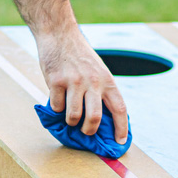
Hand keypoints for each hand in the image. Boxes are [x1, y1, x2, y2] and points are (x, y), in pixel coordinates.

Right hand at [36, 29, 128, 143]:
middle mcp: (93, 81)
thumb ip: (101, 91)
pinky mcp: (56, 81)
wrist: (59, 34)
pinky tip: (58, 99)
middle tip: (86, 131)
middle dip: (90, 130)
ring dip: (71, 122)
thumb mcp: (98, 71)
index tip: (121, 142)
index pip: (119, 109)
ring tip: (70, 117)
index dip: (122, 128)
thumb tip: (100, 121)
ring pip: (74, 116)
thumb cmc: (80, 56)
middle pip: (95, 117)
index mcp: (107, 80)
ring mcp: (74, 81)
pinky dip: (57, 109)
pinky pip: (57, 107)